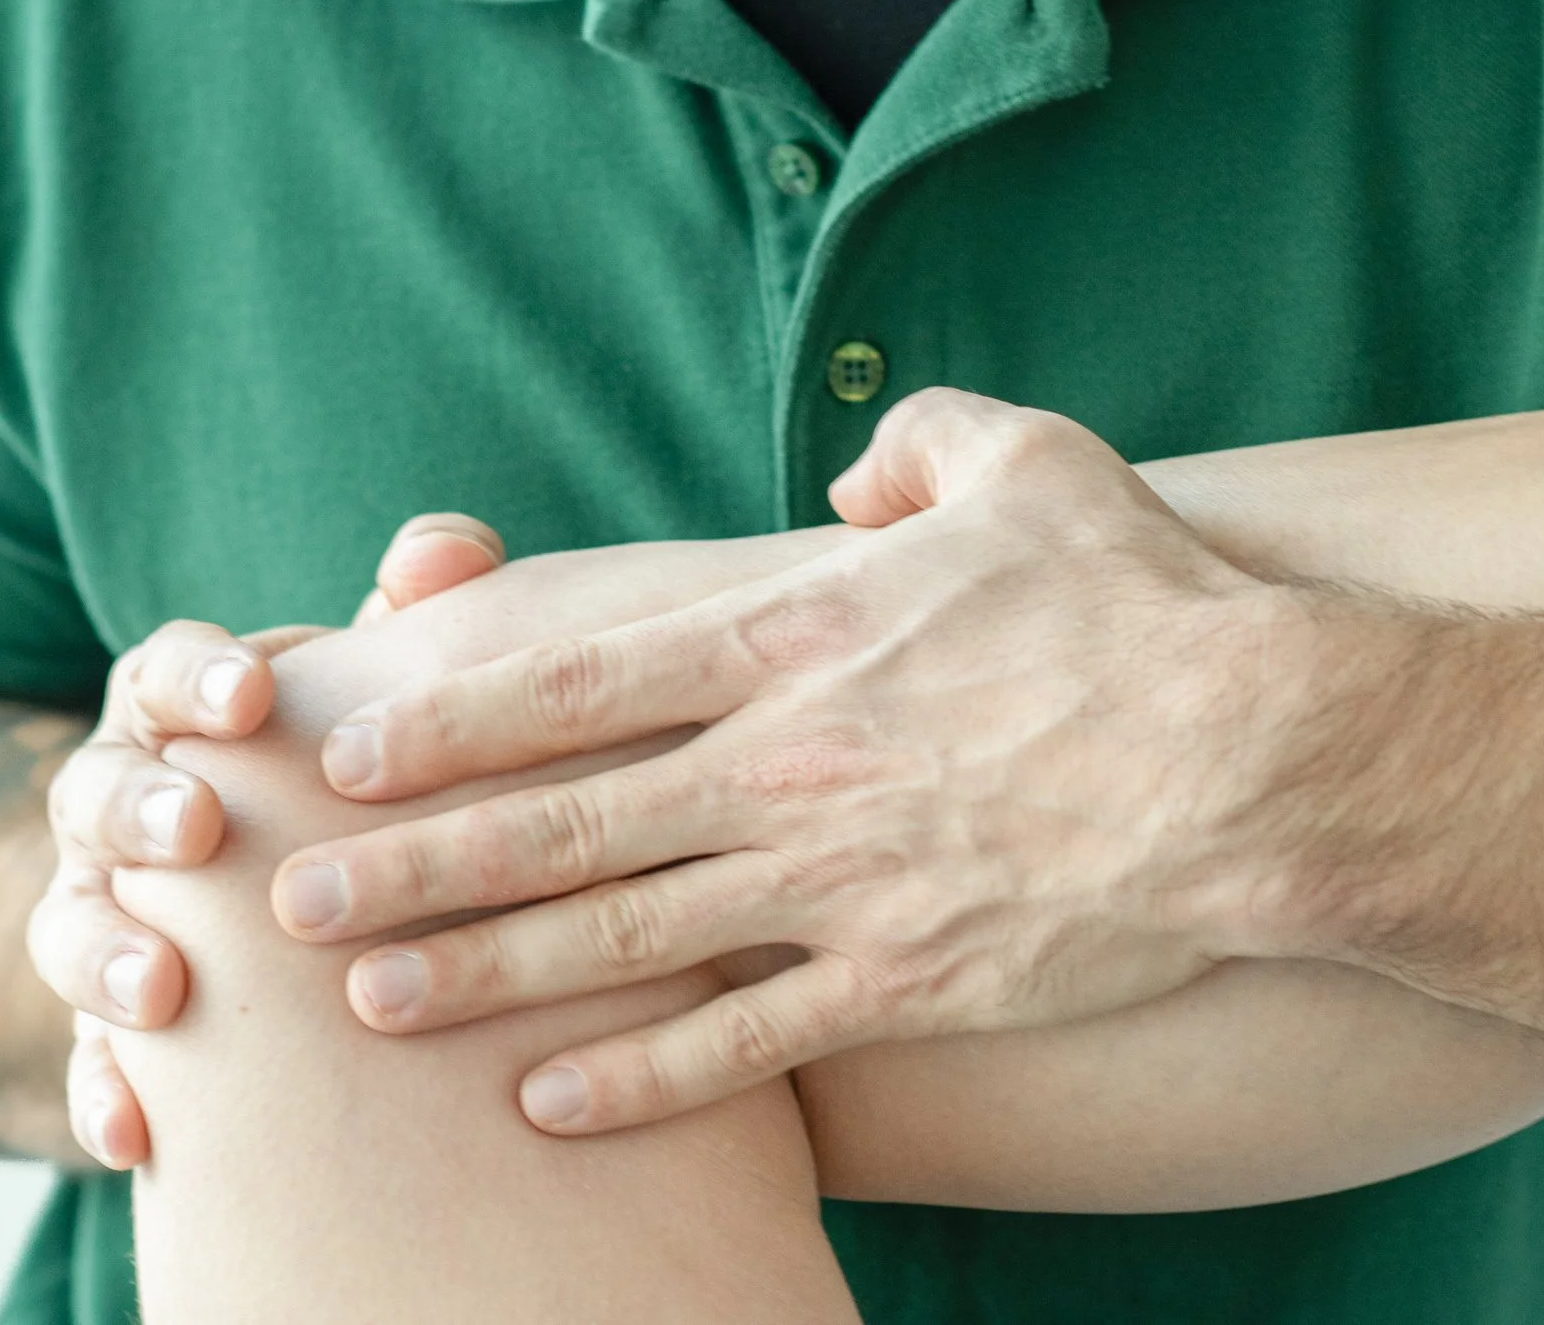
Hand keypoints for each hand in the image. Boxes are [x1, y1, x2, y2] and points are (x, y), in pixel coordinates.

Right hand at [31, 517, 504, 1166]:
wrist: (259, 896)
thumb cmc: (339, 754)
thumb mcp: (364, 678)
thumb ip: (409, 606)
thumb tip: (446, 550)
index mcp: (176, 706)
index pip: (163, 669)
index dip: (199, 678)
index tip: (249, 695)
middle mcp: (120, 799)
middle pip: (92, 789)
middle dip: (138, 807)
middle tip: (196, 828)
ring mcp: (97, 909)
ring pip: (66, 924)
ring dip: (104, 956)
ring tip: (160, 990)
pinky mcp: (103, 1022)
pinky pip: (81, 1062)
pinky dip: (100, 1094)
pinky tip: (133, 1133)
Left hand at [272, 391, 1313, 1135]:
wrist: (1256, 753)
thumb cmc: (1138, 596)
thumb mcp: (1027, 458)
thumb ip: (921, 439)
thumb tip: (857, 470)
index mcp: (796, 636)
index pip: (578, 682)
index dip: (450, 722)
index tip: (348, 754)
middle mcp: (786, 765)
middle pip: (559, 824)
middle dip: (411, 866)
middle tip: (286, 908)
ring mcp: (838, 883)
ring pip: (619, 937)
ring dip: (482, 973)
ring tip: (370, 1007)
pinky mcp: (907, 978)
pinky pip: (749, 1043)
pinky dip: (645, 1079)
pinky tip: (550, 1104)